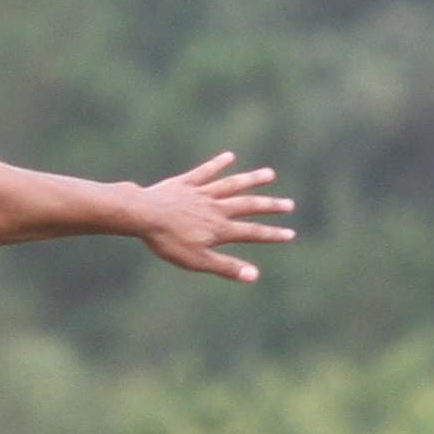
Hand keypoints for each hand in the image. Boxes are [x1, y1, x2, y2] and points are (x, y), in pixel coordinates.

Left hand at [131, 152, 295, 282]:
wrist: (143, 215)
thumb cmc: (168, 242)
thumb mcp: (197, 261)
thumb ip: (226, 267)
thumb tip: (255, 276)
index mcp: (219, 228)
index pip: (252, 232)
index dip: (272, 234)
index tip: (290, 234)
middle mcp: (216, 208)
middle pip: (248, 205)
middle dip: (270, 206)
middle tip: (289, 204)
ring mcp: (202, 193)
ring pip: (232, 184)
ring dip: (252, 179)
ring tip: (270, 174)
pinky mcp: (186, 183)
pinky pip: (206, 172)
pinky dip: (218, 164)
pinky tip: (230, 156)